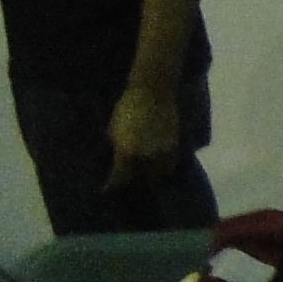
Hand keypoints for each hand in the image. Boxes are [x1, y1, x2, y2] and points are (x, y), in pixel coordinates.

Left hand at [104, 79, 182, 196]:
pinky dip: (164, 168)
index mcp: (127, 153)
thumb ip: (117, 146)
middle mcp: (146, 158)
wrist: (153, 92)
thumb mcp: (113, 128)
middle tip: (128, 182)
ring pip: (159, 175)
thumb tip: (116, 158)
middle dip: (133, 182)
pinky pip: (171, 165)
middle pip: (141, 180)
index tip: (107, 189)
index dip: (112, 185)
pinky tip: (159, 166)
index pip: (120, 178)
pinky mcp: (176, 146)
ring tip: (146, 176)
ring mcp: (163, 153)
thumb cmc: (127, 107)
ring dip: (152, 177)